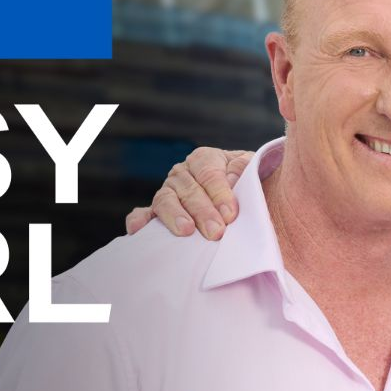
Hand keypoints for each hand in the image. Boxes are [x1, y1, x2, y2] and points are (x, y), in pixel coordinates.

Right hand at [123, 147, 251, 238]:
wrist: (242, 199)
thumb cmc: (248, 185)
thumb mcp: (253, 170)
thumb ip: (245, 170)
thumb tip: (232, 181)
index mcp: (205, 159)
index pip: (210, 174)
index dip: (220, 193)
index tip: (231, 214)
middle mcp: (183, 173)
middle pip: (189, 190)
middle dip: (203, 211)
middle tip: (216, 232)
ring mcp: (168, 192)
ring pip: (166, 200)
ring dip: (174, 215)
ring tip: (186, 231)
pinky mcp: (156, 212)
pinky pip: (143, 213)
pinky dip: (139, 220)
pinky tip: (137, 229)